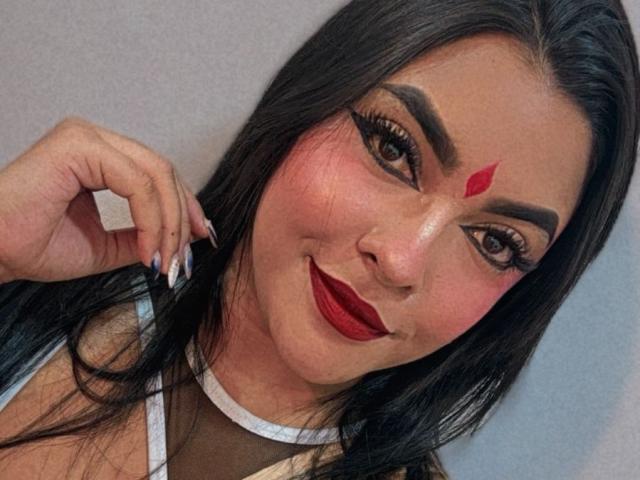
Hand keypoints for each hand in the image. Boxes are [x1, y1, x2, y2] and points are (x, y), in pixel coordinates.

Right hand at [0, 117, 216, 285]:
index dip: (185, 208)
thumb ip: (145, 234)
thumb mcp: (108, 245)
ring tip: (167, 260)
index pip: (159, 175)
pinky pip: (137, 181)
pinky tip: (148, 249)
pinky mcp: (78, 145)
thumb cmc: (34, 246)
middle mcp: (95, 140)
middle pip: (164, 172)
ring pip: (156, 174)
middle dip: (184, 217)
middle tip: (185, 259)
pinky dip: (152, 218)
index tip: (198, 241)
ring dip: (171, 222)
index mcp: (100, 156)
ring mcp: (86, 137)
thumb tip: (189, 236)